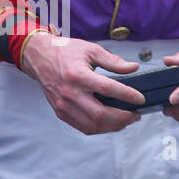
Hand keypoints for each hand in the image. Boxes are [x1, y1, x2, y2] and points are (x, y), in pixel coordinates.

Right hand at [18, 34, 140, 134]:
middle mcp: (69, 92)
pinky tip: (109, 122)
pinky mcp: (61, 112)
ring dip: (113, 126)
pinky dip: (99, 128)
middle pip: (100, 114)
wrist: (38, 57)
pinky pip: (83, 127)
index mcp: (77, 75)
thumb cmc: (63, 52)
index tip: (139, 98)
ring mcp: (64, 105)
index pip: (107, 89)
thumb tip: (133, 68)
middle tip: (135, 114)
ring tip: (125, 120)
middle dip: (123, 118)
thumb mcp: (90, 49)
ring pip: (93, 125)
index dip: (127, 95)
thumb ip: (112, 61)